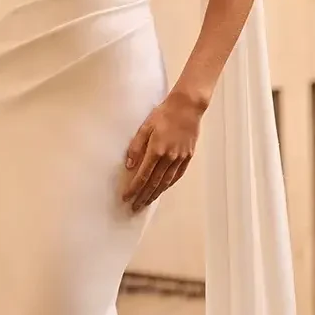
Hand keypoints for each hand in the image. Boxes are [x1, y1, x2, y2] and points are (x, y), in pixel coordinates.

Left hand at [121, 92, 202, 212]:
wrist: (187, 107)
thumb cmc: (164, 114)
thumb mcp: (145, 127)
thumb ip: (136, 147)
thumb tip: (129, 165)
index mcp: (156, 150)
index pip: (143, 176)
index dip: (134, 189)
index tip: (126, 198)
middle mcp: (169, 157)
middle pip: (154, 183)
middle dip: (143, 197)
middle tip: (135, 207)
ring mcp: (180, 158)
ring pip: (166, 182)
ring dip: (155, 194)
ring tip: (147, 202)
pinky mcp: (188, 156)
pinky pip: (177, 175)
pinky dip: (168, 185)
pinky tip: (162, 189)